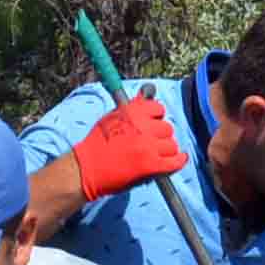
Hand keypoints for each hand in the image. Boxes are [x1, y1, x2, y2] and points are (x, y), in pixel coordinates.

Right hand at [68, 94, 186, 202]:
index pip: (158, 108)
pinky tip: (177, 161)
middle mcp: (142, 126)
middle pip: (167, 128)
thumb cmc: (96, 145)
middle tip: (152, 144)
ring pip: (172, 145)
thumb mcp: (112, 118)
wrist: (86, 169)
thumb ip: (132, 108)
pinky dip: (178, 162)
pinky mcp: (151, 165)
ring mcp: (148, 146)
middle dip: (161, 136)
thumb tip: (147, 95)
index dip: (157, 117)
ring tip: (156, 155)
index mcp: (132, 112)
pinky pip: (175, 162)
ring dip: (166, 150)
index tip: (153, 124)